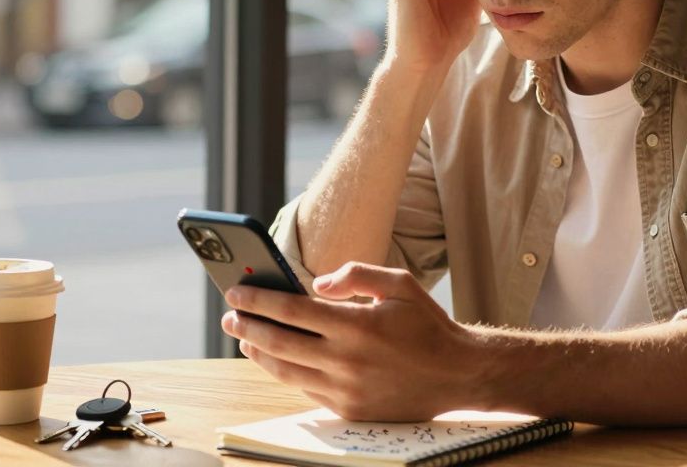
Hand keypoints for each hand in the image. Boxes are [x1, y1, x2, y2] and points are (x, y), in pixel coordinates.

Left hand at [221, 262, 476, 420]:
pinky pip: (307, 390)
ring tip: (245, 338)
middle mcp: (347, 359)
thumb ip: (356, 275)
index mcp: (357, 324)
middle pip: (280, 342)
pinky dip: (286, 372)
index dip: (258, 300)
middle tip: (229, 316)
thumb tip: (317, 285)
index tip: (236, 291)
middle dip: (247, 326)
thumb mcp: (399, 284)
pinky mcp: (350, 411)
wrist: (457, 375)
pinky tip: (276, 359)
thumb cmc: (427, 324)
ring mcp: (346, 389)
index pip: (292, 310)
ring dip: (260, 353)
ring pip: (287, 371)